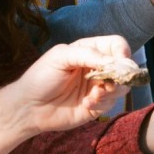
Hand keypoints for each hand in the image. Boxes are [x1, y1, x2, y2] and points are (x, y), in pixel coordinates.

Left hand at [14, 36, 136, 131]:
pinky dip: (102, 103)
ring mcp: (98, 87)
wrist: (29, 107)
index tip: (120, 62)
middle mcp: (97, 68)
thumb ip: (88, 55)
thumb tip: (115, 61)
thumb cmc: (41, 77)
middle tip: (109, 83)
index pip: (116, 46)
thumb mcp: (60, 57)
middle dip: (121, 75)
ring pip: (121, 87)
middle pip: (124, 68)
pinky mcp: (96, 106)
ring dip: (111, 91)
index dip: (123, 52)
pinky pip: (110, 104)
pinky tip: (86, 103)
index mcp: (89, 51)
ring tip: (94, 95)